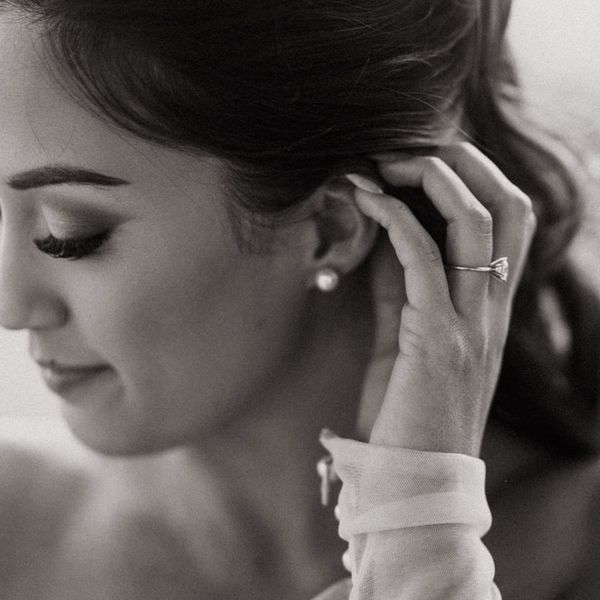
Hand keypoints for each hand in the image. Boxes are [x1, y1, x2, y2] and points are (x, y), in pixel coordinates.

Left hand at [350, 142, 536, 456]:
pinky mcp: (437, 339)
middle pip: (507, 207)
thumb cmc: (407, 408)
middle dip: (462, 162)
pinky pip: (423, 258)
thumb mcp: (405, 335)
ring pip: (476, 222)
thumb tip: (382, 232)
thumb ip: (401, 285)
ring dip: (431, 177)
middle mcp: (492, 309)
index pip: (508, 221)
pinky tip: (367, 198)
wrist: (413, 478)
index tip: (422, 158)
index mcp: (489, 308)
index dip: (473, 177)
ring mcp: (471, 323)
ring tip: (383, 160)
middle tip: (406, 145)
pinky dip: (396, 219)